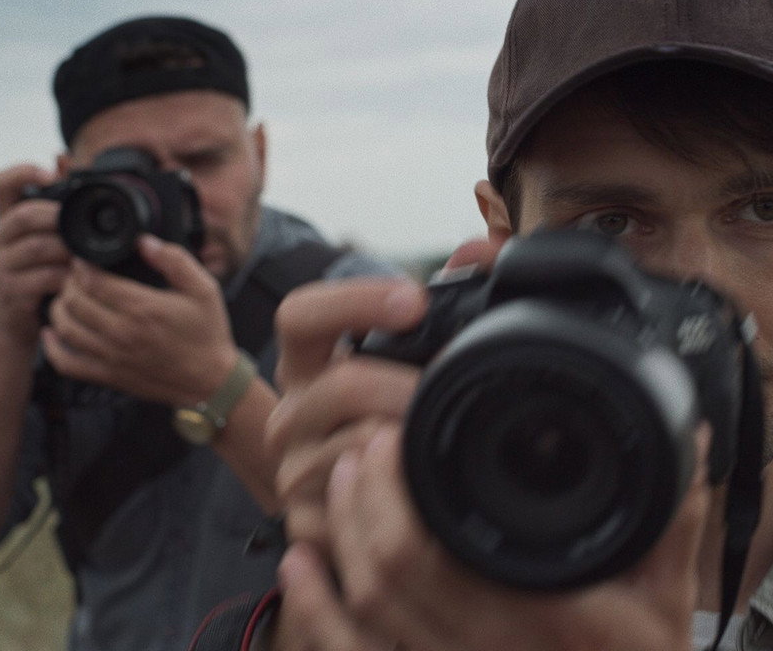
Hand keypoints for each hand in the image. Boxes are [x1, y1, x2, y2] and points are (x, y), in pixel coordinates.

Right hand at [0, 164, 71, 344]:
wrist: (17, 326)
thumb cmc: (40, 277)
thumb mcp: (47, 242)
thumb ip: (57, 210)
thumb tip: (68, 162)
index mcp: (7, 221)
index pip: (1, 183)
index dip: (24, 171)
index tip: (51, 173)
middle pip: (24, 215)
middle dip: (58, 217)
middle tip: (85, 227)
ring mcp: (0, 267)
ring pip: (37, 247)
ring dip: (69, 250)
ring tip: (89, 255)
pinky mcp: (10, 293)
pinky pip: (43, 278)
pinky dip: (67, 277)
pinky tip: (81, 279)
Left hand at [41, 234, 239, 405]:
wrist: (211, 382)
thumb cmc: (208, 334)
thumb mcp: (204, 289)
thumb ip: (175, 260)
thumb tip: (144, 241)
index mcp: (143, 309)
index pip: (94, 281)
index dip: (81, 266)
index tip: (82, 259)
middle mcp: (123, 334)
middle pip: (75, 302)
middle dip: (69, 283)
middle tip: (75, 275)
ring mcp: (112, 358)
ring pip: (66, 328)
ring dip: (59, 308)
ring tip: (67, 297)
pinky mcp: (109, 376)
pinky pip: (67, 363)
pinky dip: (52, 347)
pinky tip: (52, 333)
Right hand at [268, 277, 428, 553]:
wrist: (354, 507)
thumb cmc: (387, 418)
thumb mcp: (401, 359)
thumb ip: (442, 301)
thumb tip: (482, 251)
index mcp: (307, 362)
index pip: (301, 314)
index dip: (356, 302)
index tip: (415, 301)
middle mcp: (290, 411)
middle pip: (340, 386)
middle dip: (406, 387)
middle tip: (447, 394)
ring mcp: (293, 468)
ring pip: (353, 448)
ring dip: (407, 445)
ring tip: (441, 442)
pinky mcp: (306, 521)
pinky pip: (356, 507)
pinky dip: (397, 497)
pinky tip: (423, 490)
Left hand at [307, 425, 713, 650]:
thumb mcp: (668, 597)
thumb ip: (671, 519)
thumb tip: (684, 439)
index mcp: (535, 616)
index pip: (428, 553)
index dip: (391, 493)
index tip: (390, 441)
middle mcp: (483, 649)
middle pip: (383, 575)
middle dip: (358, 503)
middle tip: (361, 450)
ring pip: (364, 612)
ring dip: (337, 541)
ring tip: (337, 484)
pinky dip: (315, 614)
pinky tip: (299, 570)